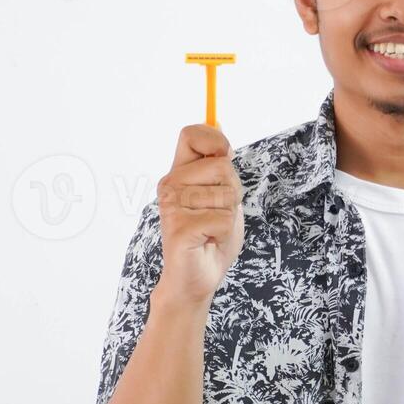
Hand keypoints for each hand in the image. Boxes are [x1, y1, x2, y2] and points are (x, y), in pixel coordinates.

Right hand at [152, 124, 244, 306]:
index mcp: (179, 173)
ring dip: (229, 216)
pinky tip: (208, 242)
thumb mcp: (221, 194)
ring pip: (227, 194)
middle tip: (217, 214)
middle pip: (223, 167)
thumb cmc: (210, 237)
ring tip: (212, 230)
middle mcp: (170, 185)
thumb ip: (218, 164)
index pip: (192, 134)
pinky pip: (222, 219)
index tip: (224, 157)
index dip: (215, 140)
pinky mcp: (179, 228)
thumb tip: (217, 123)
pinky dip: (225, 234)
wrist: (197, 280)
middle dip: (233, 193)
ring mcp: (171, 206)